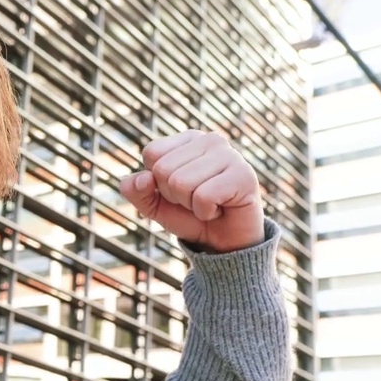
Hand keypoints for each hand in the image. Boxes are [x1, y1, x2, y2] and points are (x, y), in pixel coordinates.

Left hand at [119, 130, 264, 252]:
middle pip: (163, 169)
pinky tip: (220, 209)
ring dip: (189, 204)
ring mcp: (231, 155)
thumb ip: (136, 190)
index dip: (157, 181)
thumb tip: (143, 178)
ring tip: (208, 204)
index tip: (179, 190)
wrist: (223, 241)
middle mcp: (211, 140)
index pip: (151, 153)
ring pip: (181, 183)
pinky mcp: (244, 176)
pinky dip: (206, 212)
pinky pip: (203, 197)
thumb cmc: (190, 216)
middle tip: (195, 199)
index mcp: (188, 139)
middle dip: (174, 195)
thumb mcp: (154, 204)